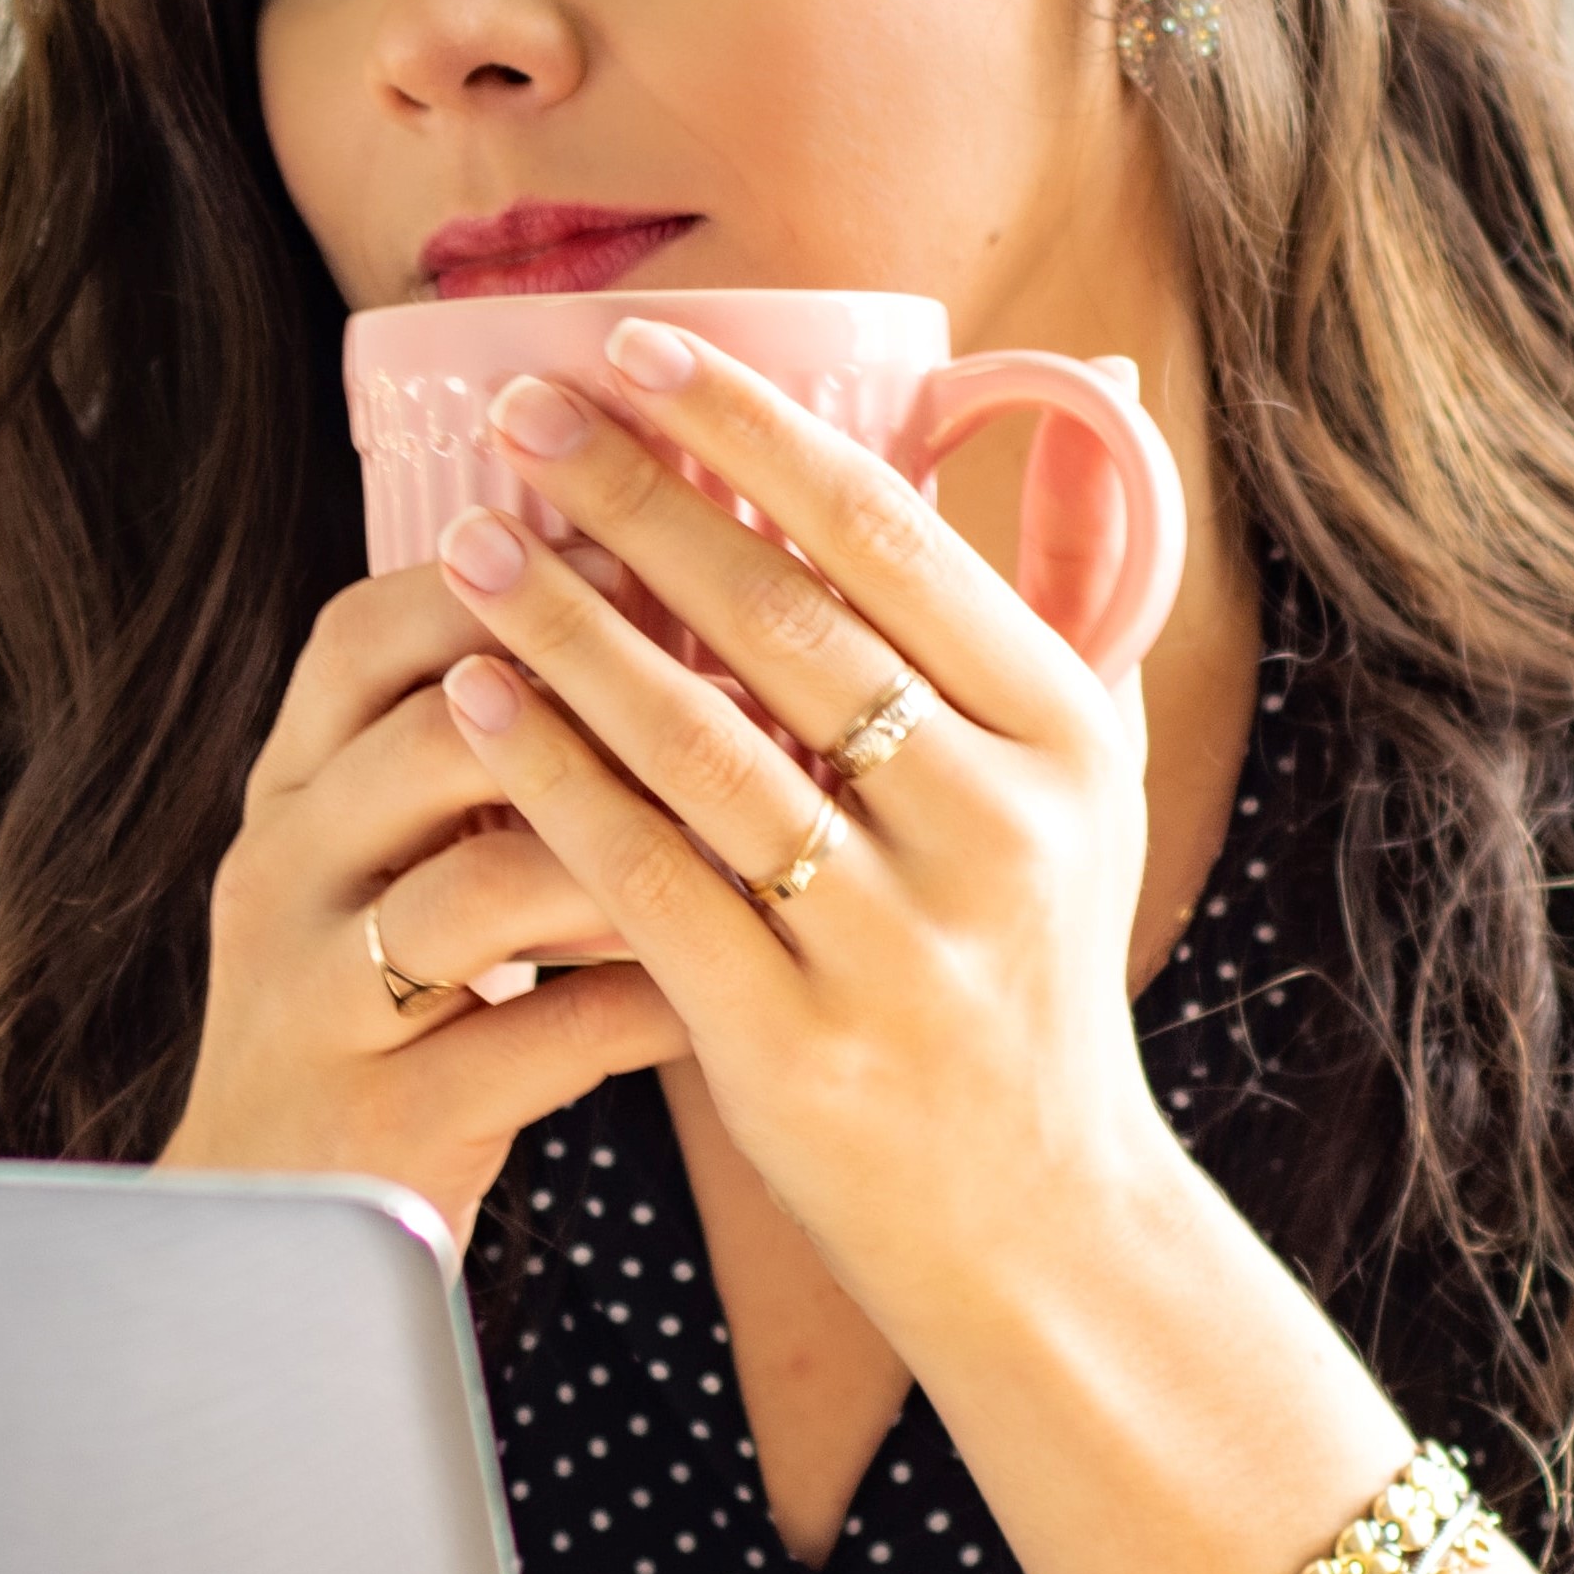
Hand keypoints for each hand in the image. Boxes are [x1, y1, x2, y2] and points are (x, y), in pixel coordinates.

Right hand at [153, 560, 694, 1244]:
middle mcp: (278, 877)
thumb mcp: (383, 873)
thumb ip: (469, 764)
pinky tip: (729, 991)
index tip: (636, 547)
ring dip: (628, 850)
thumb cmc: (377, 1027)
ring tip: (751, 834)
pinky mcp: (376, 1117)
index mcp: (287, 798)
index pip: (361, 636)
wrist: (267, 1244)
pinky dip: (642, 1005)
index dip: (498, 580)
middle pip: (425, 736)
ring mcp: (313, 999)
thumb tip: (655, 620)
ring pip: (476, 885)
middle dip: (594, 698)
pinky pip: (531, 1040)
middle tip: (739, 680)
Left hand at [420, 320, 1176, 1333]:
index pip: (892, 539)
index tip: (637, 349)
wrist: (1034, 1224)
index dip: (752, 433)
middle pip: (786, 622)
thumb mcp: (1089, 784)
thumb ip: (1065, 598)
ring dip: (568, 625)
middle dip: (637, 500)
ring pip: (701, 743)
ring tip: (468, 537)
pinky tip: (471, 701)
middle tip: (520, 415)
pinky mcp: (793, 1039)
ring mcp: (894, 940)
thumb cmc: (1027, 969)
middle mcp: (996, 828)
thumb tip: (1105, 383)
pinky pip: (645, 879)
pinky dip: (553, 779)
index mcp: (1065, 736)